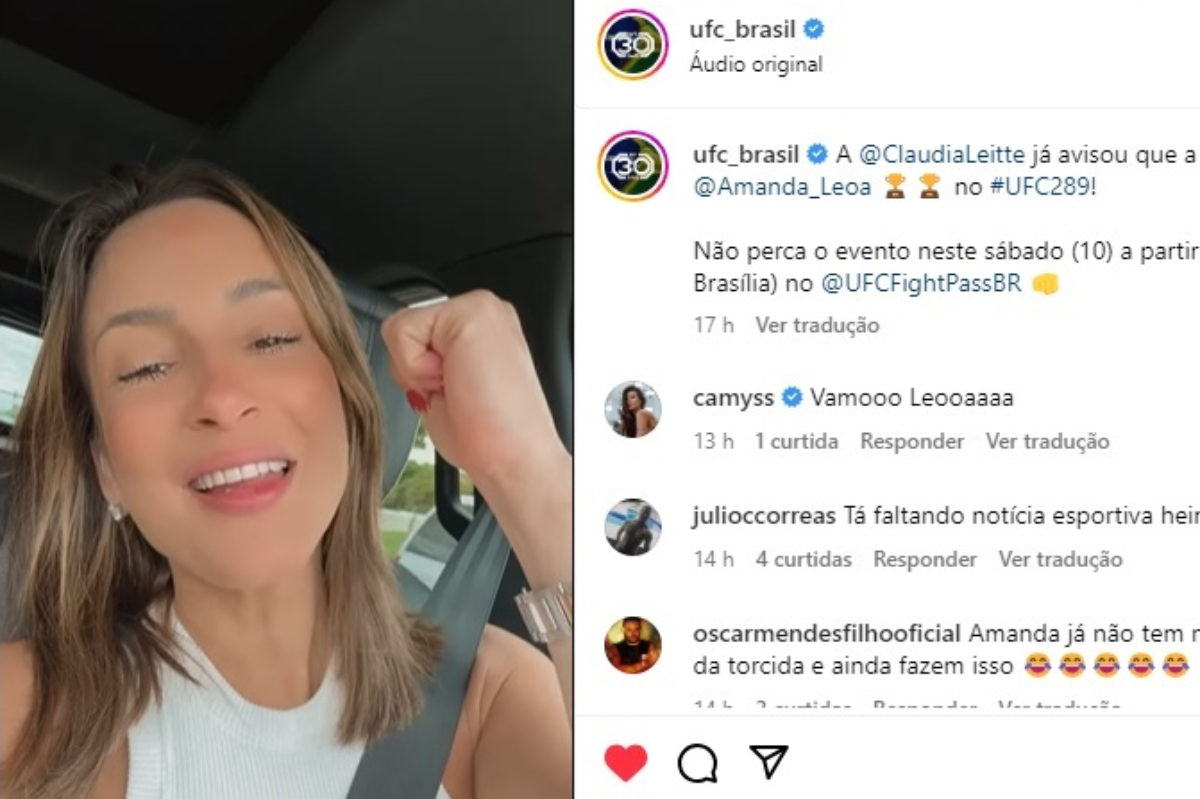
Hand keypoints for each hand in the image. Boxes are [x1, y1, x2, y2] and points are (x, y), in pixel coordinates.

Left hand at [381, 290, 565, 496]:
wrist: (514, 458)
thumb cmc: (488, 438)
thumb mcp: (445, 390)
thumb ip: (427, 362)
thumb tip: (401, 360)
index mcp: (481, 329)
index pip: (416, 335)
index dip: (418, 375)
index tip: (455, 395)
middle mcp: (484, 312)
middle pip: (405, 329)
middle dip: (415, 370)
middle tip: (456, 393)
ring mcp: (481, 307)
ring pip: (401, 327)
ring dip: (417, 370)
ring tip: (458, 387)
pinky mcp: (471, 311)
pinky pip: (402, 330)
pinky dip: (415, 367)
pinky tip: (454, 380)